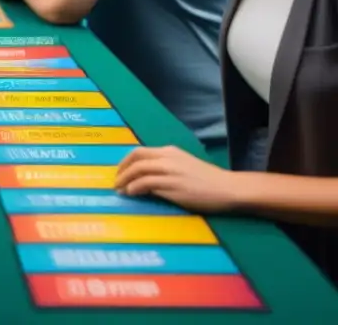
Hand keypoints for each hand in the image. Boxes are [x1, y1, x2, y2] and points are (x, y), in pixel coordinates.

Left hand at [115, 145, 242, 212]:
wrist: (229, 189)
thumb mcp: (184, 166)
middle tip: (116, 182)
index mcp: (169, 152)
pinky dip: (135, 188)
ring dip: (125, 180)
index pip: (140, 151)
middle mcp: (167, 158)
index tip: (120, 172)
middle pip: (135, 157)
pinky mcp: (172, 185)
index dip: (126, 161)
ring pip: (138, 170)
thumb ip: (166, 167)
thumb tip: (147, 177)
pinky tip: (131, 194)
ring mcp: (169, 171)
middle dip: (121, 169)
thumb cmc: (208, 181)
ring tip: (120, 190)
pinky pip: (146, 183)